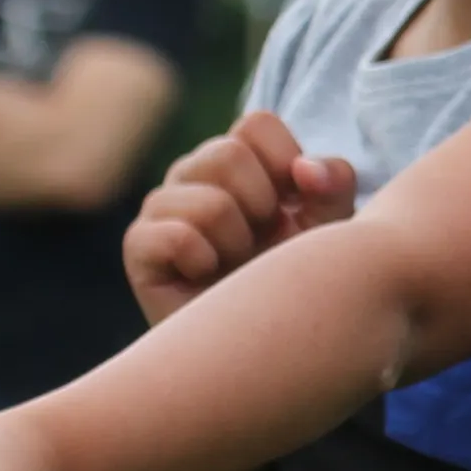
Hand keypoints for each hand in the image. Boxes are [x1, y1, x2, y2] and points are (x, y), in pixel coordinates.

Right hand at [125, 112, 356, 324]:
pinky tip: (205, 279)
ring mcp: (160, 207)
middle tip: (260, 244)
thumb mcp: (328, 230)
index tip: (294, 206)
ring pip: (209, 201)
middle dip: (263, 207)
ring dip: (238, 244)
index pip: (257, 123)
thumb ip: (332, 186)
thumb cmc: (290, 282)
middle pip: (228, 153)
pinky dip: (205, 263)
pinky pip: (177, 236)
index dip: (286, 162)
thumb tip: (306, 170)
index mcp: (237, 160)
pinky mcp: (138, 246)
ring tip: (235, 266)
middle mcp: (193, 174)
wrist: (256, 346)